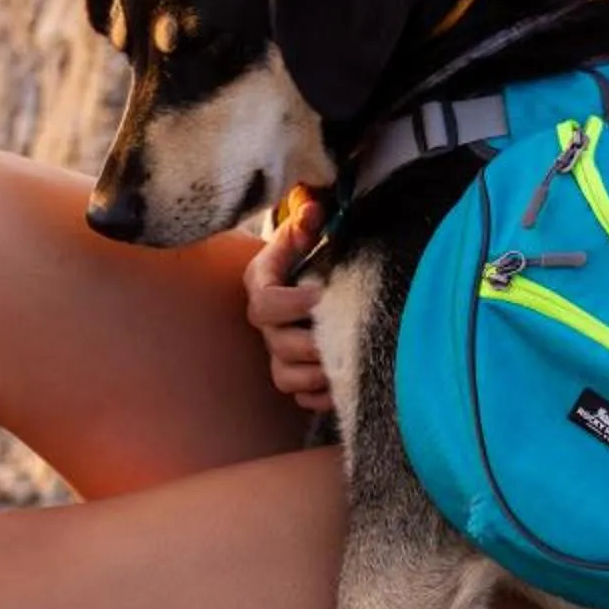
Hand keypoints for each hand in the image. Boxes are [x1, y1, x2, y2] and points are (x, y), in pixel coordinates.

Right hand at [245, 192, 332, 412]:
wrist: (315, 277)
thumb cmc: (312, 253)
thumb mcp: (307, 234)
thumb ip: (307, 223)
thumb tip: (313, 208)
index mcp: (262, 285)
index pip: (265, 303)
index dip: (293, 304)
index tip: (322, 295)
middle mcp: (266, 324)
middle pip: (277, 345)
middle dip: (312, 343)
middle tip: (343, 335)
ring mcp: (278, 353)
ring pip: (286, 378)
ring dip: (317, 374)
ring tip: (346, 360)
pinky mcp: (295, 376)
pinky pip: (303, 400)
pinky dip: (322, 396)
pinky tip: (345, 383)